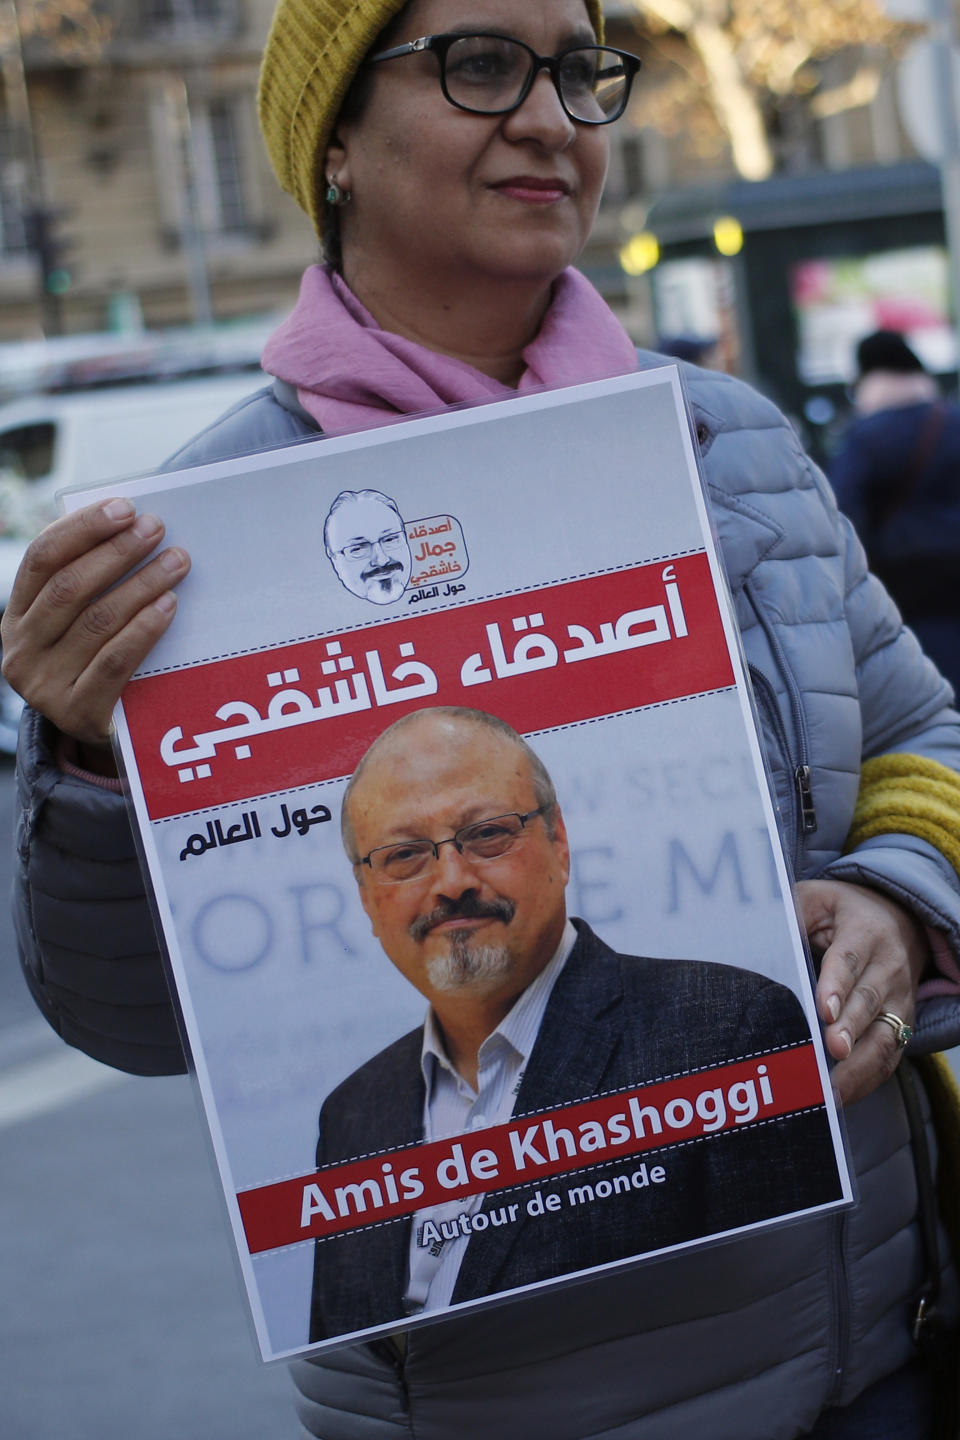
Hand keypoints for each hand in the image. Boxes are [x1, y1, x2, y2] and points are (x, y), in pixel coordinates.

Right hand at [1, 499, 189, 745]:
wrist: (100, 735)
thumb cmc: (96, 662)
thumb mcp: (80, 623)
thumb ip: (92, 583)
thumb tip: (134, 527)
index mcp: (15, 616)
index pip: (42, 559)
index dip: (82, 529)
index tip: (124, 508)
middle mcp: (20, 649)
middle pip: (69, 587)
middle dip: (116, 552)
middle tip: (157, 529)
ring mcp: (43, 685)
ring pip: (96, 621)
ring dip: (140, 584)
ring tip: (176, 561)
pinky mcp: (75, 713)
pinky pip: (115, 661)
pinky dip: (144, 629)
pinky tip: (169, 605)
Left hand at [795, 878, 927, 1105]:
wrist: (897, 921)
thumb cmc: (840, 913)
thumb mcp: (816, 900)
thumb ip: (792, 915)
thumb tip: (758, 935)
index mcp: (866, 931)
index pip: (849, 959)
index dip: (837, 985)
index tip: (823, 1010)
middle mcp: (889, 967)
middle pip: (869, 1001)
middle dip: (850, 1029)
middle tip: (831, 1050)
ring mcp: (899, 999)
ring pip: (884, 1036)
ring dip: (860, 1066)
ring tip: (833, 1090)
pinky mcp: (901, 1025)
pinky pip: (889, 1057)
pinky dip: (867, 1080)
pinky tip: (841, 1096)